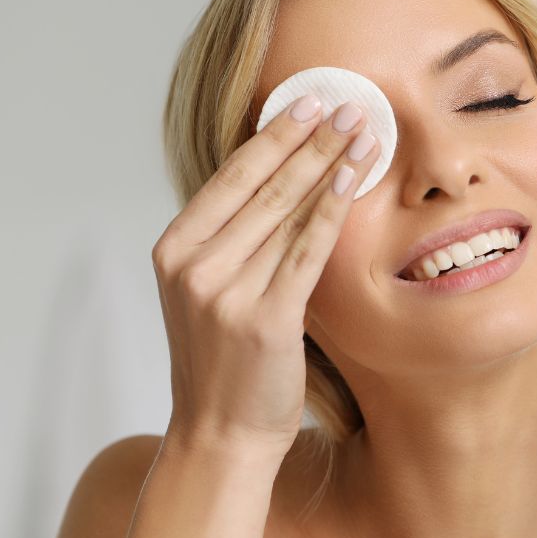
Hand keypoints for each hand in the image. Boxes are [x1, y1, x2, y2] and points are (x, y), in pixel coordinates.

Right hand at [151, 96, 378, 451]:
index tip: (307, 103)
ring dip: (330, 162)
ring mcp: (225, 291)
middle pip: (262, 185)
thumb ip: (233, 241)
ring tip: (363, 130)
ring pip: (288, 210)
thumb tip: (284, 181)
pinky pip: (307, 249)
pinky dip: (332, 208)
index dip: (273, 136)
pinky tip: (354, 177)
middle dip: (310, 137)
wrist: (221, 435)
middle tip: (348, 102)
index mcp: (173, 250)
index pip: (230, 177)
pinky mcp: (265, 318)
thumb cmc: (223, 363)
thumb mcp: (209, 292)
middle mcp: (193, 265)